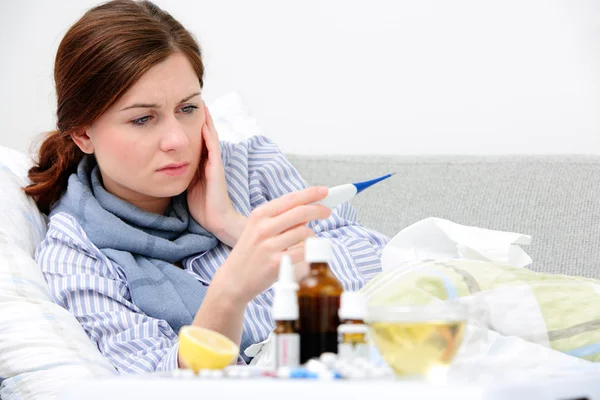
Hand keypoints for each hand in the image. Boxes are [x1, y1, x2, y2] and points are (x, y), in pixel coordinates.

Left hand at [187, 103, 245, 246]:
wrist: (216, 220)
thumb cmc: (203, 206)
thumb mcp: (188, 185)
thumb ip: (181, 172)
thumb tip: (165, 164)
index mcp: (202, 163)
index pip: (197, 138)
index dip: (191, 124)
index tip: (182, 108)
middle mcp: (210, 160)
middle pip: (205, 133)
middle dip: (200, 117)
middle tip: (193, 98)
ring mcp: (214, 163)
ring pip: (210, 136)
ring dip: (206, 120)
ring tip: (201, 103)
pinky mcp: (216, 169)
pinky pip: (212, 148)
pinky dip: (208, 135)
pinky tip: (203, 123)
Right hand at [212, 186, 330, 303]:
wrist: (234, 280)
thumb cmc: (250, 253)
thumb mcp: (259, 229)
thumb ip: (282, 219)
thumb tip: (308, 211)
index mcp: (260, 215)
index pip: (290, 199)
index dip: (310, 194)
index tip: (324, 191)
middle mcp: (263, 227)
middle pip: (301, 212)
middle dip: (319, 210)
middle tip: (327, 212)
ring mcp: (269, 245)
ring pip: (305, 232)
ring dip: (312, 236)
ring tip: (307, 242)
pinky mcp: (277, 262)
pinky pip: (304, 251)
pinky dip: (309, 251)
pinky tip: (305, 254)